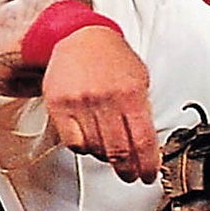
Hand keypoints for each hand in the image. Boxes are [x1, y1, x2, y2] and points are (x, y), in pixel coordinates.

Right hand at [43, 26, 160, 182]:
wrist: (79, 35)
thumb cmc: (111, 57)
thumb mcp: (139, 79)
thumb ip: (144, 111)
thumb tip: (150, 146)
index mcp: (130, 93)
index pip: (143, 141)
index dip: (147, 165)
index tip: (148, 175)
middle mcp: (105, 99)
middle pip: (119, 152)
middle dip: (128, 170)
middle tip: (130, 174)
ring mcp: (81, 103)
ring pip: (96, 150)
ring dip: (106, 158)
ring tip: (110, 151)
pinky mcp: (59, 106)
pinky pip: (74, 143)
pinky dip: (84, 148)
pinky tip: (90, 140)